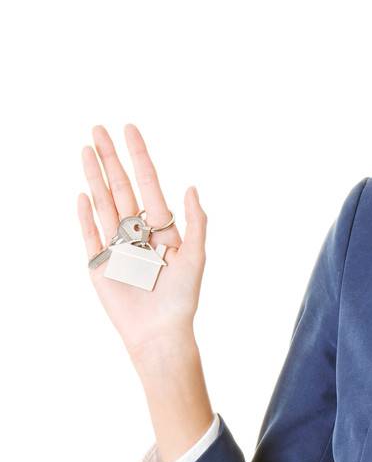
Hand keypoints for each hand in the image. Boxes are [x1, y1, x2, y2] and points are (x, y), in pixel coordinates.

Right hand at [77, 123, 206, 369]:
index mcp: (161, 228)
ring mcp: (116, 246)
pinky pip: (90, 233)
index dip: (139, 157)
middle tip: (98, 128)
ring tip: (86, 149)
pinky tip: (83, 192)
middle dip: (110, 158)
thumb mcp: (196, 258)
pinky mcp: (99, 263)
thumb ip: (195, 223)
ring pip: (104, 203)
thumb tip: (191, 188)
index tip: (130, 129)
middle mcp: (137, 232)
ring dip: (95, 176)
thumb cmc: (181, 299)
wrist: (159, 333)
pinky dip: (86, 214)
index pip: (148, 184)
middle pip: (122, 187)